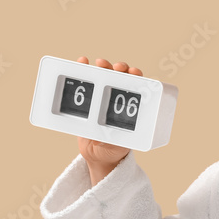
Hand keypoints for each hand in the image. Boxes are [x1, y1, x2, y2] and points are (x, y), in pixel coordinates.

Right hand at [75, 56, 143, 184]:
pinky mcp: (87, 98)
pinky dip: (83, 70)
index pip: (137, 86)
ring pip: (104, 76)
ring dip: (103, 66)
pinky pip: (86, 82)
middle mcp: (118, 98)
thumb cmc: (116, 148)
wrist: (97, 155)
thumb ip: (122, 139)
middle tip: (116, 67)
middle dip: (119, 68)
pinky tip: (81, 63)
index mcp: (130, 106)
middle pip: (121, 77)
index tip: (133, 72)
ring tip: (99, 63)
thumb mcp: (122, 145)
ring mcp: (102, 96)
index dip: (137, 76)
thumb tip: (122, 134)